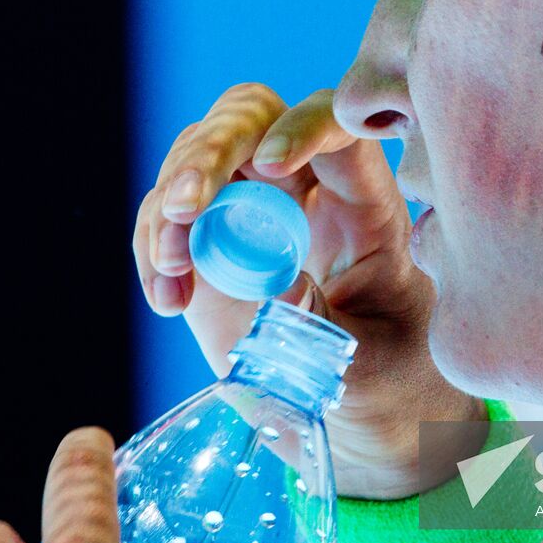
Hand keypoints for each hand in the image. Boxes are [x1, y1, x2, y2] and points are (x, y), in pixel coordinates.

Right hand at [133, 83, 481, 497]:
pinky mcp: (210, 247)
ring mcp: (251, 213)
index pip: (335, 125)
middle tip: (183, 207)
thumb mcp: (369, 363)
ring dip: (170, 203)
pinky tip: (167, 298)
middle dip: (209, 150)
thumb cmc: (389, 383)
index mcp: (364, 203)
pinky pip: (168, 216)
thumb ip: (326, 325)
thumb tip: (277, 283)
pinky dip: (154, 246)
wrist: (364, 423)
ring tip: (171, 267)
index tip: (268, 162)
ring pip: (198, 156)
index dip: (302, 126)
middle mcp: (305, 192)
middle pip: (251, 119)